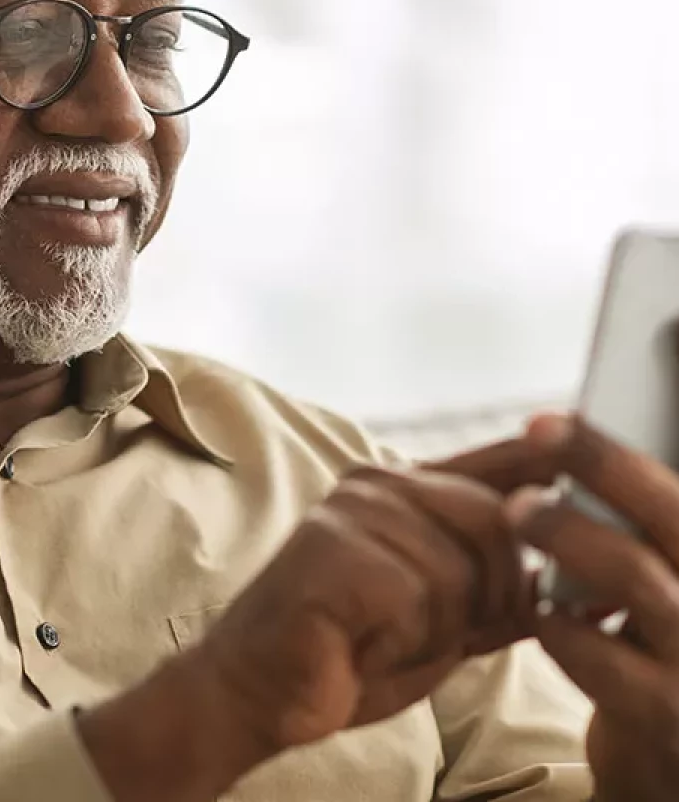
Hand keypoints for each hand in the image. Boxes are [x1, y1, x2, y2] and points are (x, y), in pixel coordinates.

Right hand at [192, 434, 564, 763]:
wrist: (261, 684)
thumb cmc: (347, 650)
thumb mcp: (438, 619)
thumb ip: (491, 591)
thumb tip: (560, 580)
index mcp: (398, 489)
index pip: (489, 464)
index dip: (540, 466)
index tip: (578, 472)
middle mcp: (376, 484)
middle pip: (495, 521)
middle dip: (489, 596)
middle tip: (435, 632)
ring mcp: (352, 510)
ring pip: (460, 571)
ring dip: (437, 629)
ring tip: (382, 637)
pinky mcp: (335, 547)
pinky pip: (418, 599)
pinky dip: (402, 641)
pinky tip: (359, 643)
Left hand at [509, 415, 678, 801]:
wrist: (672, 767)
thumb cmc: (659, 651)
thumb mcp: (663, 584)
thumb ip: (636, 528)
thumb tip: (570, 442)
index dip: (628, 451)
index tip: (572, 414)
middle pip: (677, 516)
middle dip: (607, 465)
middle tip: (542, 429)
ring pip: (642, 582)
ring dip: (572, 537)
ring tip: (519, 509)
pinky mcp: (667, 716)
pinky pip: (607, 661)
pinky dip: (561, 626)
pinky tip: (540, 612)